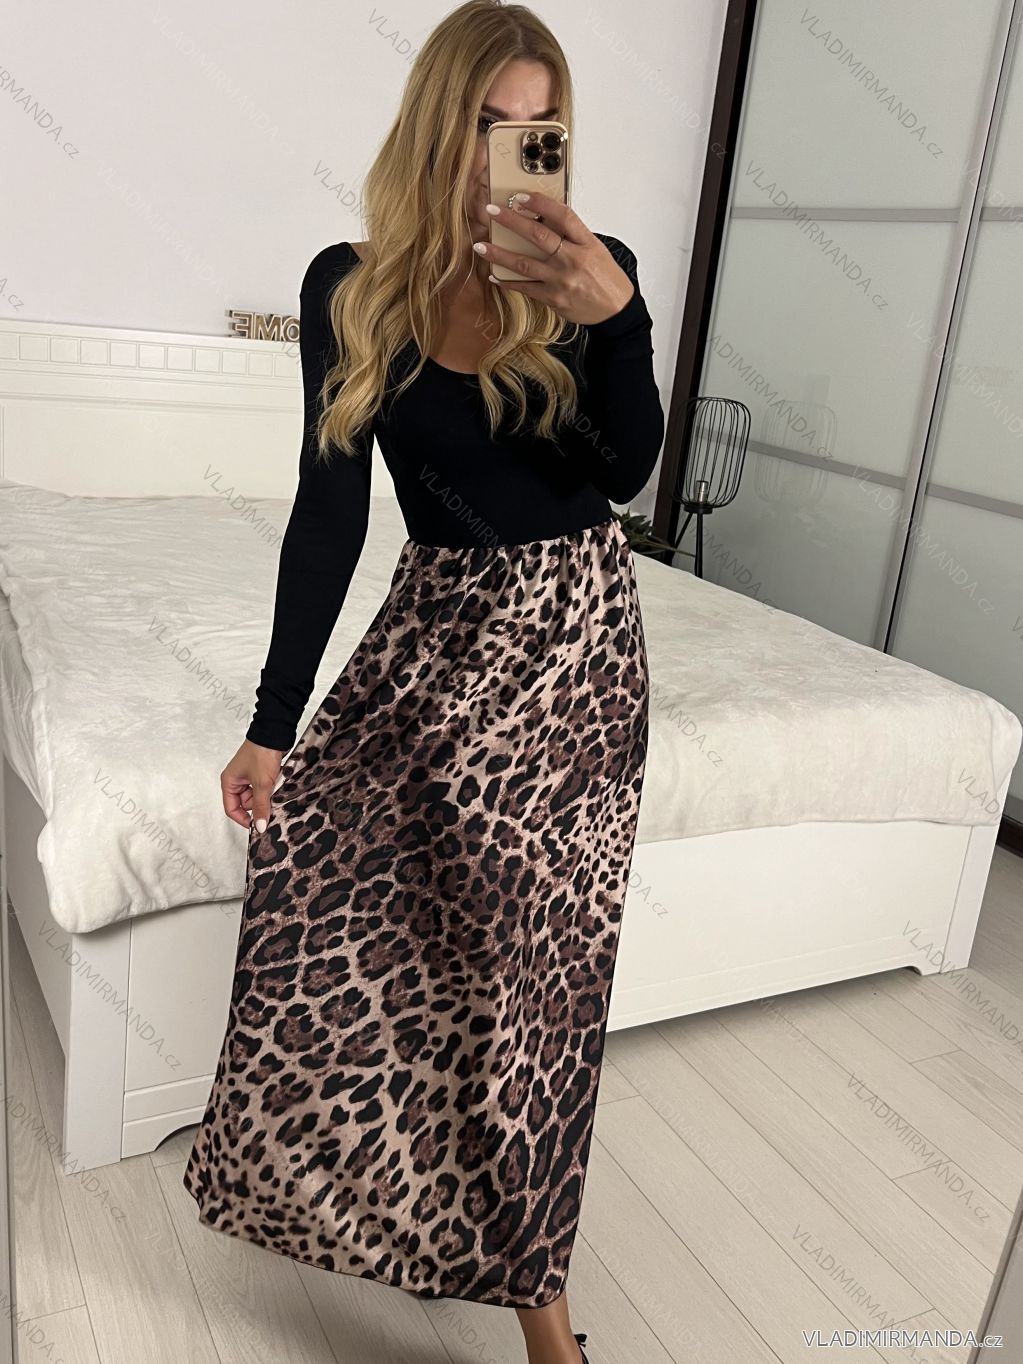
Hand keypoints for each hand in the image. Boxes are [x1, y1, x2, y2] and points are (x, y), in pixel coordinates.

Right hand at [221, 739, 284, 831]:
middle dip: (259, 804)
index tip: (257, 825)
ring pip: (257, 796)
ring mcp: (249, 776)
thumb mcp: (262, 784)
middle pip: (246, 803)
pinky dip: (271, 787)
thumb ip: (260, 807)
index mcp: (229, 781)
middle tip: (270, 802)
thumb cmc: (261, 752)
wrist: (275, 734)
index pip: (231, 809)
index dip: (244, 819)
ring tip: (274, 787)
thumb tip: (259, 826)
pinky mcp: (260, 772)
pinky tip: (277, 782)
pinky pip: (264, 788)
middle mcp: (236, 779)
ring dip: (267, 795)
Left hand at [473, 193, 634, 325]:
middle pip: (538, 236)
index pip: (562, 216)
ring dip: (499, 254)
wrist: (616, 310)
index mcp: (586, 243)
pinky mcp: (554, 299)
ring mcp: (562, 280)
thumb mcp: (595, 249)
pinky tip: (494, 275)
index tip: (521, 196)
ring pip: (524, 264)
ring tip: (481, 246)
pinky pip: (525, 288)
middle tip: (491, 211)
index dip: (540, 203)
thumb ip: (571, 236)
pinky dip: (508, 281)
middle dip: (511, 221)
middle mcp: (573, 260)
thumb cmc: (606, 278)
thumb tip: (542, 220)